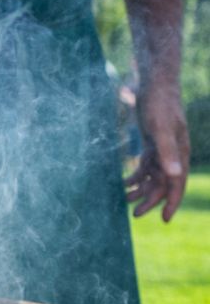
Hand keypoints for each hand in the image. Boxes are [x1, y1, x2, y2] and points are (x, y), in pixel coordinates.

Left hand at [126, 80, 189, 221]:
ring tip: (124, 200)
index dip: (172, 202)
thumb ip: (167, 152)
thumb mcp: (161, 130)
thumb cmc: (159, 105)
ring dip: (140, 190)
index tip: (165, 219)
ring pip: (152, 177)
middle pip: (163, 184)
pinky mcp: (151, 144)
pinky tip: (123, 184)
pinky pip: (145, 166)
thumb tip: (175, 175)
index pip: (178, 183)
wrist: (154, 84)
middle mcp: (173, 154)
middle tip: (135, 214)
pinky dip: (135, 176)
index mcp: (179, 153)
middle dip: (151, 200)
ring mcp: (162, 149)